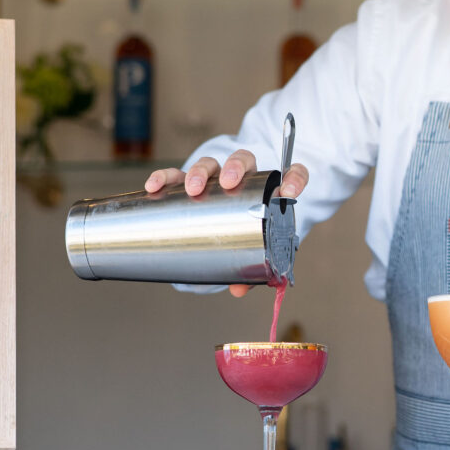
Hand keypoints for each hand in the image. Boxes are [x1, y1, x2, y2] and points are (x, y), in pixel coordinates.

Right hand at [144, 150, 309, 297]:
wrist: (227, 229)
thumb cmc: (244, 237)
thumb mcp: (250, 253)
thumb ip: (250, 269)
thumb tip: (238, 289)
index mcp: (267, 191)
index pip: (291, 174)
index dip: (294, 178)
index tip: (290, 193)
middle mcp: (243, 179)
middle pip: (243, 160)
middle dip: (235, 167)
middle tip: (228, 183)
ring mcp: (214, 178)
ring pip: (210, 164)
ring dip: (200, 172)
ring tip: (193, 189)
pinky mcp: (188, 183)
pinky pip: (175, 175)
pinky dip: (165, 177)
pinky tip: (155, 186)